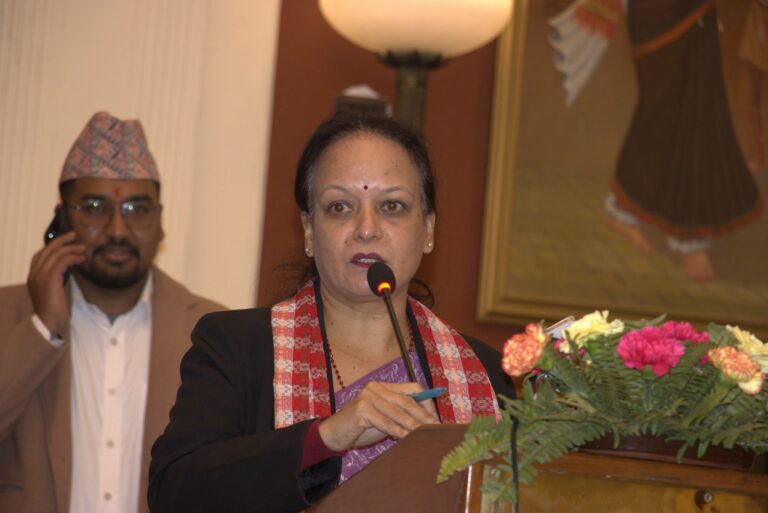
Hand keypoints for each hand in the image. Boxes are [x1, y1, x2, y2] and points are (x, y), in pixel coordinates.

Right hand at [27, 232, 84, 335]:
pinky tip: (81, 259)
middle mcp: (34, 273)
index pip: (40, 255)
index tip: (65, 241)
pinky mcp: (50, 278)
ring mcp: (40, 275)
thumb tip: (69, 267)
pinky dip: (73, 257)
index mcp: (33, 276)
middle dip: (61, 240)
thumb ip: (56, 278)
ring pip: (55, 253)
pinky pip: (62, 261)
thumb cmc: (53, 309)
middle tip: (74, 235)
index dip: (52, 246)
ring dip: (70, 248)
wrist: (48, 322)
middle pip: (47, 249)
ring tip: (82, 248)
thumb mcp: (53, 290)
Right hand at [318, 381, 438, 451]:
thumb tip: (428, 420)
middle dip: (422, 416)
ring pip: (396, 411)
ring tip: (423, 434)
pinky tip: (405, 438)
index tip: (436, 418)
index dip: (426, 403)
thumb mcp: (385, 418)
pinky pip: (384, 422)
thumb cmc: (361, 427)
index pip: (413, 389)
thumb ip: (401, 415)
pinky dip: (397, 430)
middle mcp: (376, 388)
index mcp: (384, 386)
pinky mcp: (361, 410)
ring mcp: (367, 397)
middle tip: (434, 428)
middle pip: (406, 400)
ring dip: (412, 425)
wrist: (334, 434)